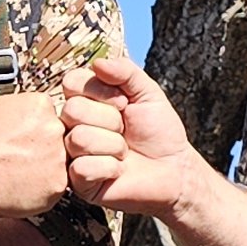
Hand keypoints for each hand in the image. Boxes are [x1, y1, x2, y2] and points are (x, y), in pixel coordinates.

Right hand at [0, 89, 71, 220]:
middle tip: (24, 154)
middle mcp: (54, 129)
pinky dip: (42, 188)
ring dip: (45, 167)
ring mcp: (59, 157)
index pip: (50, 113)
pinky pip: (55, 185)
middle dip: (45, 146)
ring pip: (60, 162)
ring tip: (20, 171)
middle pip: (60, 136)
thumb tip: (25, 112)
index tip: (27, 136)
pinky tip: (23, 184)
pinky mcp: (58, 183)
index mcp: (40, 106)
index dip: (38, 127)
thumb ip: (20, 107)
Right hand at [60, 55, 205, 215]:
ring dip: (113, 146)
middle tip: (125, 130)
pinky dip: (109, 168)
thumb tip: (98, 63)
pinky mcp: (78, 182)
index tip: (125, 103)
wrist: (174, 169)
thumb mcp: (147, 92)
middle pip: (72, 110)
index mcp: (84, 101)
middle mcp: (72, 126)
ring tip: (124, 152)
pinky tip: (118, 171)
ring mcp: (72, 154)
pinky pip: (82, 168)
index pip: (71, 82)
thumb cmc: (159, 131)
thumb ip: (125, 71)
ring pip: (78, 139)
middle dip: (110, 120)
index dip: (101, 91)